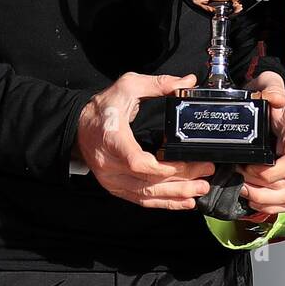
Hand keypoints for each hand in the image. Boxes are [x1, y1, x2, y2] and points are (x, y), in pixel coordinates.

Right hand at [75, 72, 214, 209]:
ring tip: (200, 189)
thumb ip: (158, 84)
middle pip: (148, 182)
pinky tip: (184, 202)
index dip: (163, 168)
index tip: (185, 164)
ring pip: (147, 195)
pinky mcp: (116, 188)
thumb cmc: (103, 108)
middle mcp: (110, 165)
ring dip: (176, 195)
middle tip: (205, 173)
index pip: (137, 162)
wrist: (80, 126)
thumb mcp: (128, 87)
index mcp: (112, 139)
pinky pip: (142, 200)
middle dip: (181, 181)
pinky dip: (164, 203)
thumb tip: (187, 82)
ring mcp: (112, 180)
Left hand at [235, 71, 284, 216]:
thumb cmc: (268, 95)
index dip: (270, 173)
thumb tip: (275, 99)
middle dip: (262, 192)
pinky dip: (270, 206)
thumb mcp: (269, 86)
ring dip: (264, 201)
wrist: (268, 98)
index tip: (248, 169)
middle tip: (240, 183)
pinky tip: (253, 199)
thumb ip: (271, 90)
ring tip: (244, 191)